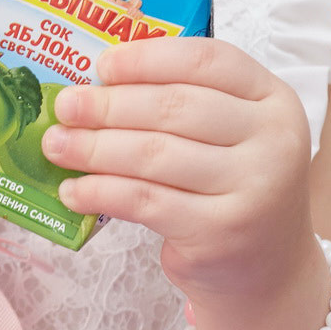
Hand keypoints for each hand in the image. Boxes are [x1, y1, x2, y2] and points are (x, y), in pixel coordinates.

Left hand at [43, 37, 319, 304]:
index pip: (207, 60)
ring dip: (94, 148)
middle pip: (174, 107)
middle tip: (65, 107)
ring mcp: (252, 188)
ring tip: (57, 146)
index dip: (148, 58)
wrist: (270, 271)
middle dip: (109, 105)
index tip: (102, 65)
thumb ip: (182, 103)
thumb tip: (92, 88)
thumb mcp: (230, 134)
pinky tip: (73, 190)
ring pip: (154, 154)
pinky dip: (101, 192)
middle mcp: (273, 139)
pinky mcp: (221, 231)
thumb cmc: (233, 188)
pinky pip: (145, 201)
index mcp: (273, 99)